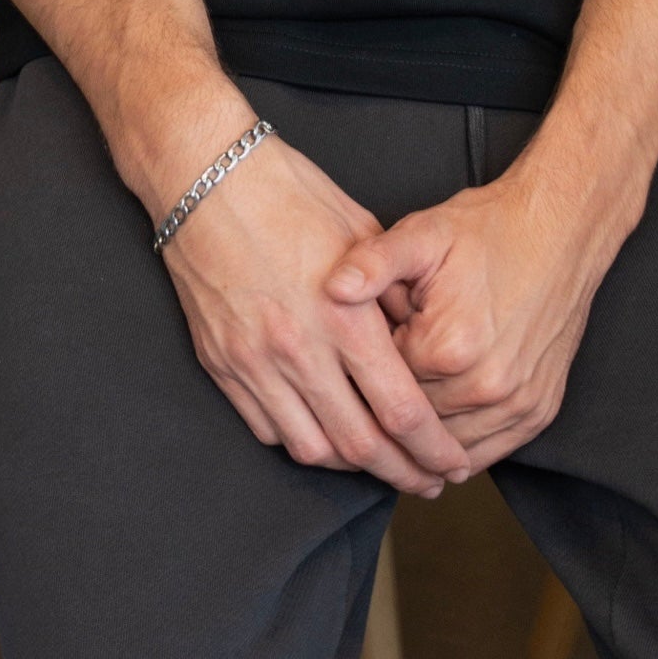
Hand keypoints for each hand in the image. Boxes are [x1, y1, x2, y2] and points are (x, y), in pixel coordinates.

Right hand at [160, 132, 474, 491]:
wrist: (204, 176)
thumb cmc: (287, 191)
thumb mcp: (360, 231)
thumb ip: (391, 295)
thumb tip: (419, 343)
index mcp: (344, 316)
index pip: (402, 410)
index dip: (435, 449)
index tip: (453, 463)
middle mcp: (299, 349)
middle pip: (361, 445)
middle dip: (403, 474)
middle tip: (427, 482)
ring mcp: (254, 361)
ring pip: (311, 448)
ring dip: (350, 465)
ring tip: (375, 462)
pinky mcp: (221, 363)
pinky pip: (266, 428)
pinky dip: (299, 439)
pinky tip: (320, 432)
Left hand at [329, 157, 628, 472]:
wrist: (559, 231)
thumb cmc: (487, 230)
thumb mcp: (421, 234)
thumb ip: (372, 263)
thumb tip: (331, 289)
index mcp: (448, 348)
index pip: (382, 387)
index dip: (364, 370)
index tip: (361, 350)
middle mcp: (486, 388)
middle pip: (413, 422)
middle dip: (392, 402)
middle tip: (379, 376)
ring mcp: (518, 405)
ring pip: (447, 447)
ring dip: (421, 435)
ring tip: (402, 406)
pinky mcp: (539, 412)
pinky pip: (487, 453)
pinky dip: (459, 448)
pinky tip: (438, 433)